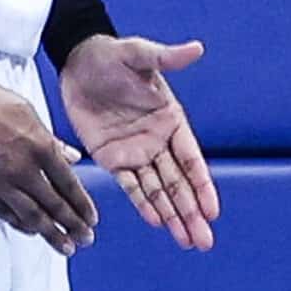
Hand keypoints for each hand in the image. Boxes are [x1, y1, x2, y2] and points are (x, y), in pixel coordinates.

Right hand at [0, 66, 97, 254]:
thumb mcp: (26, 110)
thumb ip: (50, 138)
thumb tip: (73, 157)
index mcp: (40, 146)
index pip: (68, 184)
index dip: (81, 205)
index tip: (91, 220)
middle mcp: (22, 168)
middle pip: (54, 204)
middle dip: (72, 225)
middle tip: (85, 240)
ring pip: (31, 214)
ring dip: (50, 233)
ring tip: (65, 247)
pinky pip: (3, 212)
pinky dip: (19, 224)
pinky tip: (30, 231)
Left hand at [58, 35, 219, 251]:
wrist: (77, 61)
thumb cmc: (112, 55)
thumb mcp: (138, 54)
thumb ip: (166, 58)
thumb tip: (196, 48)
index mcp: (171, 119)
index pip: (191, 159)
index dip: (202, 185)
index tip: (212, 211)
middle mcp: (157, 141)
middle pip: (179, 184)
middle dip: (192, 212)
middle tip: (204, 241)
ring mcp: (136, 152)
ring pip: (158, 191)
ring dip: (172, 216)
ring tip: (187, 241)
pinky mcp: (111, 158)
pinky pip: (130, 186)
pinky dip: (143, 204)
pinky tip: (157, 222)